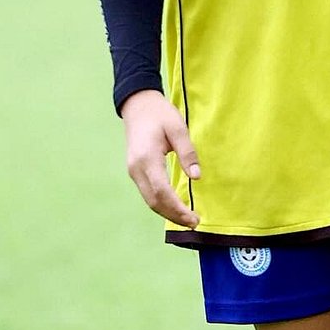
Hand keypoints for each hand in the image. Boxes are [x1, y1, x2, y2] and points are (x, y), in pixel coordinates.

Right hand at [120, 89, 201, 227]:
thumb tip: (197, 177)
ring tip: (187, 219)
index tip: (194, 217)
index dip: (178, 208)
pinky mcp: (135, 171)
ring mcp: (133, 171)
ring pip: (149, 200)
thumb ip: (187, 152)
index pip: (162, 191)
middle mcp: (136, 169)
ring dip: (167, 212)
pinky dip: (161, 204)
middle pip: (154, 201)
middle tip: (194, 223)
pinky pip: (147, 193)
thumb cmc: (159, 114)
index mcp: (147, 158)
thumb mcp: (177, 128)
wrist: (137, 105)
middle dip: (174, 215)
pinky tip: (174, 207)